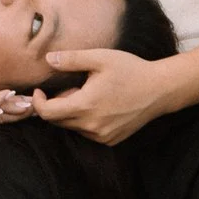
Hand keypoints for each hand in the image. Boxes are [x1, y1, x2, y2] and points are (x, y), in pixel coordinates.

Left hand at [33, 48, 179, 144]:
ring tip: (89, 94)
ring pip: (72, 127)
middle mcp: (92, 126)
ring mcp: (102, 136)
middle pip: (58, 121)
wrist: (160, 89)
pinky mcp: (111, 140)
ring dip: (71, 113)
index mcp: (85, 106)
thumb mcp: (100, 58)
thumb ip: (71, 59)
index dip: (38, 102)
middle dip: (56, 105)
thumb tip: (48, 60)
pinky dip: (85, 121)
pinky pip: (87, 133)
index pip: (47, 113)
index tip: (39, 91)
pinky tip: (100, 106)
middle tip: (73, 87)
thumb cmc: (130, 70)